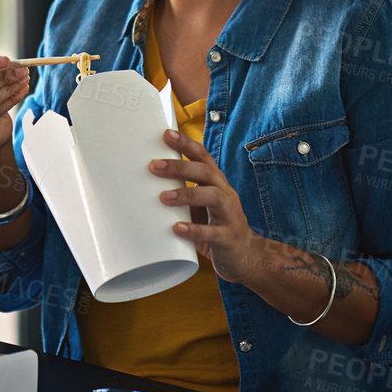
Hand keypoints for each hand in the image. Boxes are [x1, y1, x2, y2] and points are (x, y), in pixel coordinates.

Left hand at [151, 129, 262, 284]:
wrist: (246, 257)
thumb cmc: (216, 226)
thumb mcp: (201, 206)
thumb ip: (182, 193)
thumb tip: (145, 181)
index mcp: (217, 183)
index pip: (203, 157)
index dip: (186, 144)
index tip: (166, 134)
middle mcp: (225, 194)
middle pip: (206, 172)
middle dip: (180, 166)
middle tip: (154, 165)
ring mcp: (230, 215)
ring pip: (213, 197)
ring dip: (187, 194)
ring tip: (164, 197)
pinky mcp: (228, 238)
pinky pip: (213, 233)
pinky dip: (195, 230)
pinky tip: (177, 229)